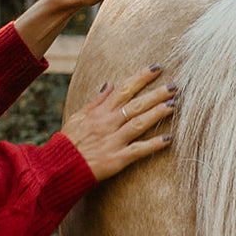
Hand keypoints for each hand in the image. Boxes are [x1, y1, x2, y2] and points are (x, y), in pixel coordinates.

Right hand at [62, 64, 175, 180]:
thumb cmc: (68, 142)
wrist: (60, 167)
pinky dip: (153, 145)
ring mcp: (113, 141)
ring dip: (157, 114)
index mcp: (99, 112)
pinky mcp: (116, 159)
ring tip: (173, 106)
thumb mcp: (77, 117)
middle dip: (156, 94)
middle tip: (175, 87)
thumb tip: (109, 85)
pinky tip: (168, 139)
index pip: (124, 90)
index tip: (157, 68)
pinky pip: (137, 150)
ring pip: (138, 123)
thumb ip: (95, 101)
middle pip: (136, 105)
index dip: (141, 78)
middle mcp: (108, 123)